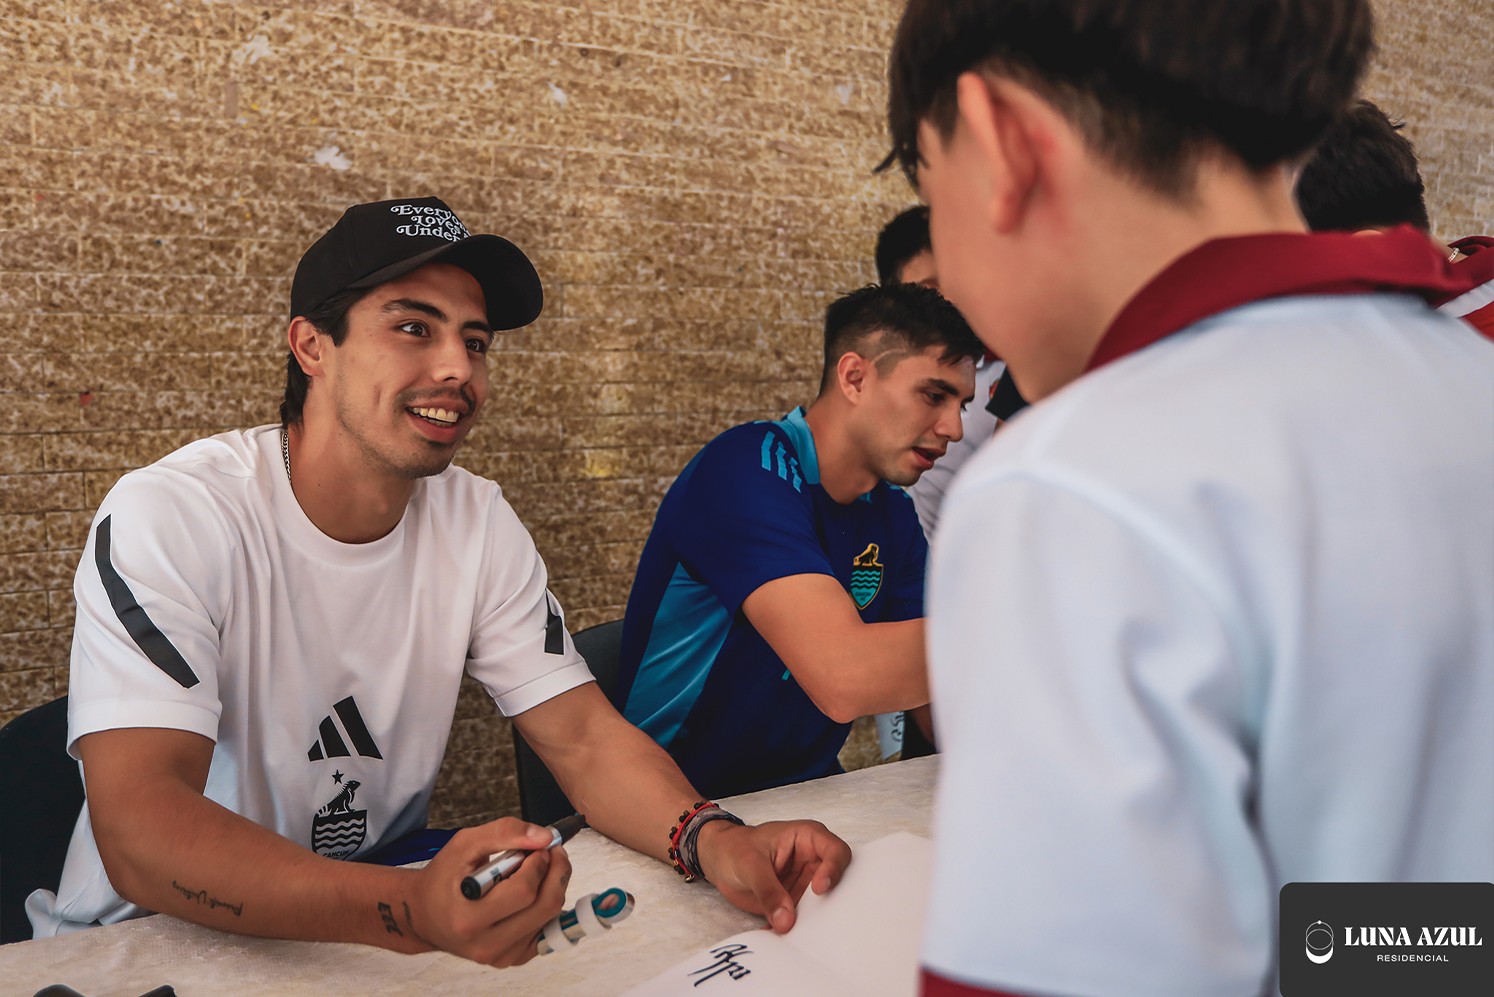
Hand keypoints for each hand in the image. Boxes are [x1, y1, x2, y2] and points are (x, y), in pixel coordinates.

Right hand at [403, 818, 570, 966]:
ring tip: (540, 870)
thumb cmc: (443, 878)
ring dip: (554, 887)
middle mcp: (485, 944)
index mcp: (468, 919)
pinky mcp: (512, 959)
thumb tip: (544, 836)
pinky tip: (533, 893)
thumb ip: (504, 832)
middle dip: (556, 872)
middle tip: (552, 853)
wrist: (424, 914)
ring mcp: (501, 956)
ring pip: (550, 918)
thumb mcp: (464, 844)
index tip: (539, 847)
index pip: (522, 892)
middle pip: (544, 907)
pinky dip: (547, 906)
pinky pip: (547, 930)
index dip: (538, 863)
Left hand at [695, 819, 851, 933]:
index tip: (820, 889)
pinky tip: (779, 937)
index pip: (835, 851)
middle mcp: (811, 861)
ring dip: (811, 920)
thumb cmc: (734, 846)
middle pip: (836, 881)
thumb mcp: (750, 864)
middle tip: (820, 919)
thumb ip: (768, 890)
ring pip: (820, 905)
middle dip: (830, 901)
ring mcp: (804, 883)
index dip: (833, 869)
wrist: (717, 860)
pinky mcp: (793, 901)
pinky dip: (792, 928)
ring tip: (798, 932)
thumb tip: (785, 919)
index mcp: (807, 838)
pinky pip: (800, 918)